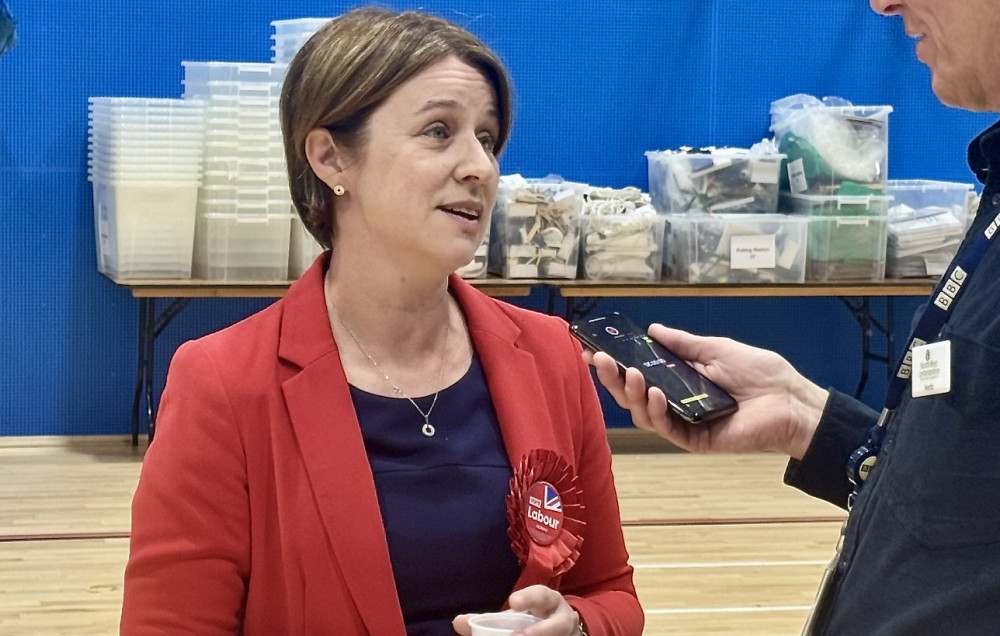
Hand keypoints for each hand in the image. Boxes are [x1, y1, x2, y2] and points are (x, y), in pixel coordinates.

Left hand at [452, 585, 581, 634]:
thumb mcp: (516, 615)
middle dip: (539, 631)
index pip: (541, 595)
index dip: (528, 598)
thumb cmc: (534, 620)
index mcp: (549, 601)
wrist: (565, 631)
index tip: (512, 602)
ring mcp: (569, 635)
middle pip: (558, 624)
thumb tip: (457, 622)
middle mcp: (564, 618)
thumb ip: (488, 620)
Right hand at [583, 323, 827, 459]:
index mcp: (679, 380)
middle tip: (598, 360)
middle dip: (612, 378)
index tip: (592, 350)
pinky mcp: (695, 440)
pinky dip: (656, 411)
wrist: (791, 400)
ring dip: (631, 393)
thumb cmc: (761, 374)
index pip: (639, 373)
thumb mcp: (716, 349)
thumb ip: (683, 343)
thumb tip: (653, 329)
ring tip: (630, 373)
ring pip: (643, 413)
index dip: (615, 363)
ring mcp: (684, 423)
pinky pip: (667, 428)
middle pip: (633, 395)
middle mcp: (677, 403)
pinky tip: (654, 392)